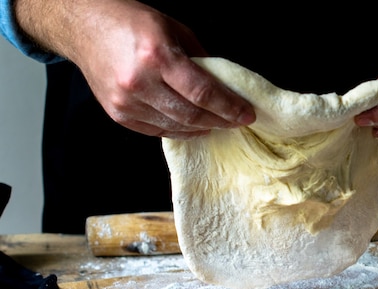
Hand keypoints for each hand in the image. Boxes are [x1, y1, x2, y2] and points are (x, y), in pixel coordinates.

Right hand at [16, 0, 255, 138]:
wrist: (84, 27)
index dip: (229, 107)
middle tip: (237, 121)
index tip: (246, 114)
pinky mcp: (118, 114)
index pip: (203, 92)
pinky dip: (180, 131)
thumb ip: (200, 58)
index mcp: (157, 56)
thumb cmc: (130, 23)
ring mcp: (126, 102)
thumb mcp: (173, 28)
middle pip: (192, 115)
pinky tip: (194, 126)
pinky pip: (157, 130)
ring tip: (218, 123)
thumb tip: (224, 85)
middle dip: (221, 121)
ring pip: (176, 126)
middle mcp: (140, 82)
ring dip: (203, 128)